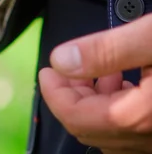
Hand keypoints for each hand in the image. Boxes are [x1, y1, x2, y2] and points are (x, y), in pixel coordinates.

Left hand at [40, 15, 151, 152]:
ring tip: (101, 70)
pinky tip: (126, 81)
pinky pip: (135, 132)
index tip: (47, 70)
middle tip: (69, 67)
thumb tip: (60, 60)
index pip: (75, 118)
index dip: (53, 93)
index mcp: (138, 116)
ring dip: (95, 103)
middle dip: (71, 96)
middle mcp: (149, 138)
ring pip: (112, 134)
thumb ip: (106, 50)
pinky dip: (120, 110)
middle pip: (89, 128)